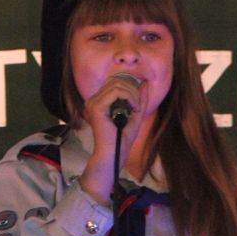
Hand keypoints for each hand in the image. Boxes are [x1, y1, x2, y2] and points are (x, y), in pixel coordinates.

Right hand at [78, 76, 147, 201]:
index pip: (114, 83)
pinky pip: (116, 92)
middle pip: (115, 81)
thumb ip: (139, 99)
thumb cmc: (122, 139)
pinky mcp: (96, 107)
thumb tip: (144, 83)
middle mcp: (93, 100)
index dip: (130, 88)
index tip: (137, 104)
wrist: (114, 154)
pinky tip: (133, 109)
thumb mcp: (135, 114)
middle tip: (138, 106)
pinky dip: (129, 97)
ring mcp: (92, 103)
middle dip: (132, 90)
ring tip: (136, 108)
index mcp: (98, 102)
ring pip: (116, 85)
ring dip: (132, 94)